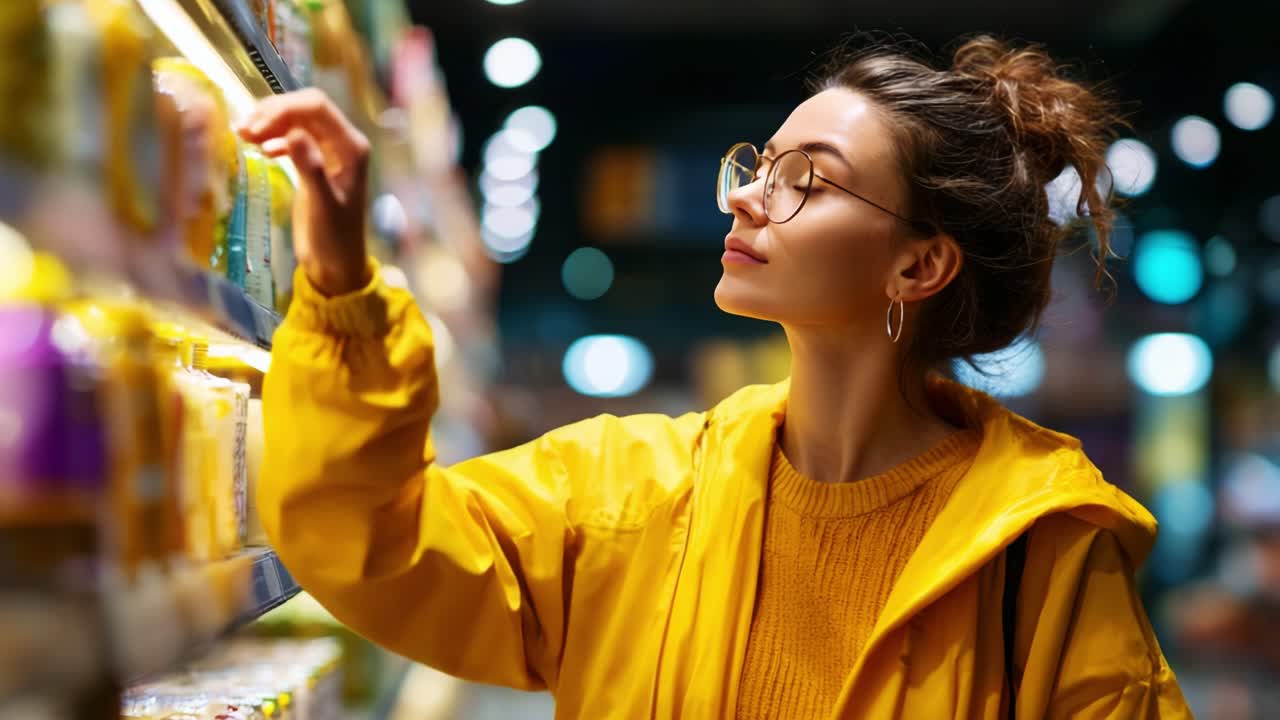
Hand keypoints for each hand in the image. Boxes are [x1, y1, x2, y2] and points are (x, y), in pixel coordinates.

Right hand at [238, 88, 370, 295]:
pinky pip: (293, 138)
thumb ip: (311, 168)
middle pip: (305, 108)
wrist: (335, 264)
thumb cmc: (334, 238)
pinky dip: (274, 138)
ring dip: (270, 123)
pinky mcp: (315, 163)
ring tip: (243, 136)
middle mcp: (343, 142)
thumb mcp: (322, 205)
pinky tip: (260, 150)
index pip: (317, 107)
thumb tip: (293, 133)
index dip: (284, 109)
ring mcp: (329, 151)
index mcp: (352, 147)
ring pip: (297, 120)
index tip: (254, 127)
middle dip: (273, 113)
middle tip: (242, 130)